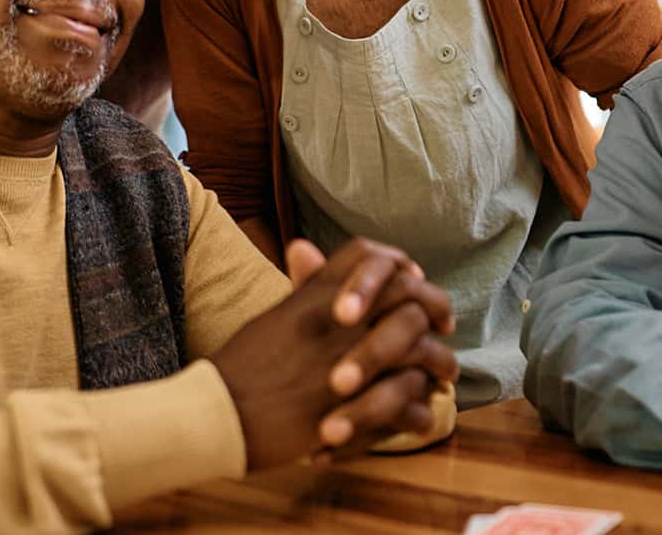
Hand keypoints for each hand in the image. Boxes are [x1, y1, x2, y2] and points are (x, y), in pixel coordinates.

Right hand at [212, 238, 456, 469]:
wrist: (217, 415)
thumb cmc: (241, 367)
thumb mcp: (273, 315)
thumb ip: (304, 287)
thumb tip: (306, 246)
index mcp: (317, 297)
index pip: (373, 258)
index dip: (400, 266)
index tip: (414, 282)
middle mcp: (338, 323)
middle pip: (409, 297)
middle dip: (436, 309)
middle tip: (444, 326)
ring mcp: (349, 363)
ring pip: (421, 351)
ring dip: (439, 363)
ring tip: (444, 376)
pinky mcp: (354, 409)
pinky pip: (410, 405)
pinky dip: (420, 411)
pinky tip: (420, 414)